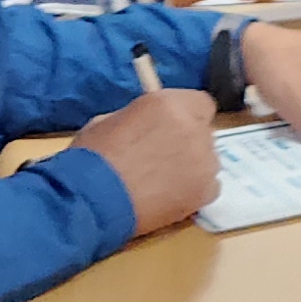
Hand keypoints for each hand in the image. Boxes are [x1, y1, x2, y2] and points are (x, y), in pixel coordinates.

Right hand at [65, 82, 218, 235]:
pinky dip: (194, 191)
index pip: (200, 103)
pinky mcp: (206, 190)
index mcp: (170, 104)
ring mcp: (205, 160)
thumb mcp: (109, 121)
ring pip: (207, 160)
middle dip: (187, 142)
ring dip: (191, 167)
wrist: (92, 198)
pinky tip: (169, 198)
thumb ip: (140, 119)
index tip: (172, 128)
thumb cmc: (91, 158)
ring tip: (161, 183)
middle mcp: (194, 128)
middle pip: (203, 132)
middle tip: (162, 159)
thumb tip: (147, 125)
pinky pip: (209, 187)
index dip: (187, 116)